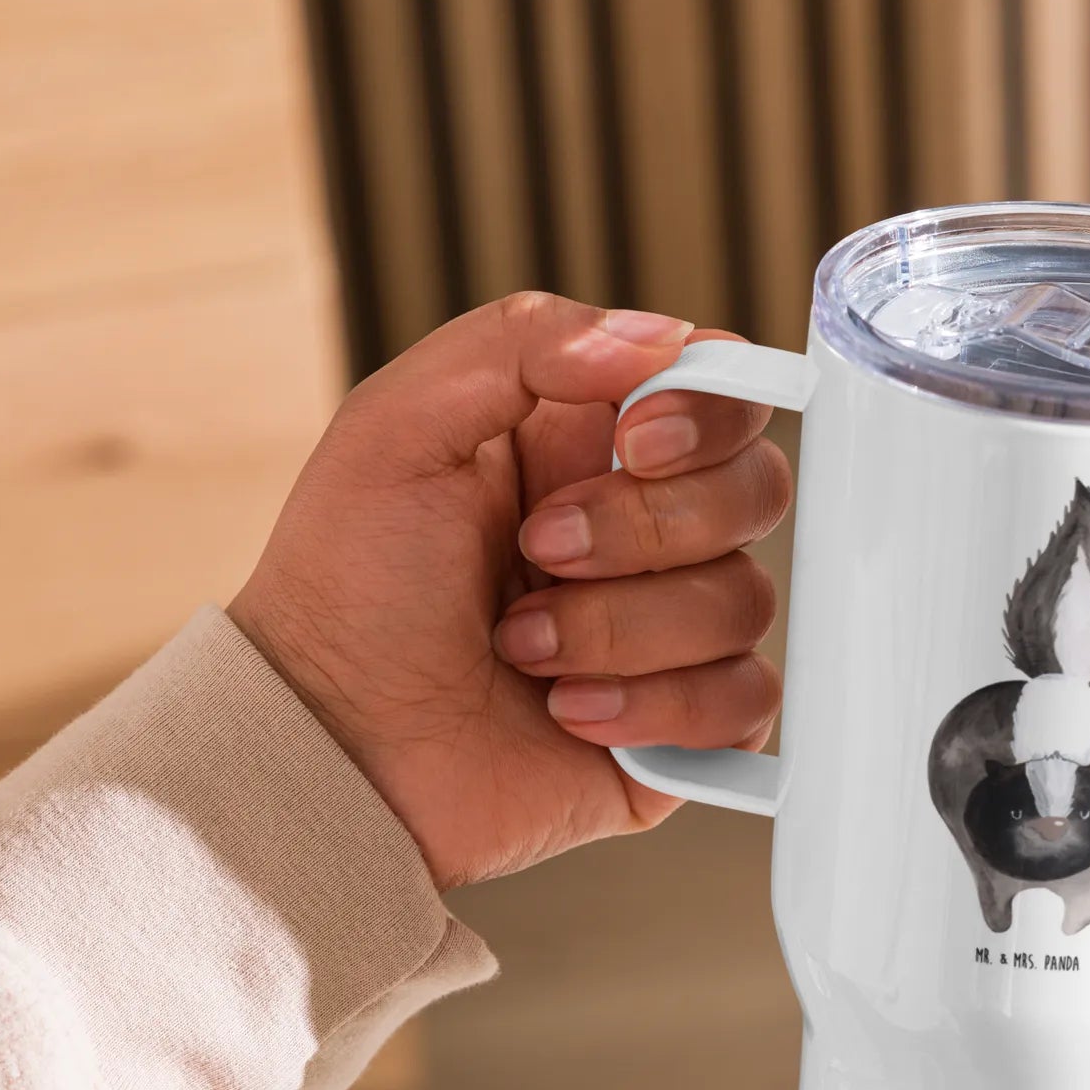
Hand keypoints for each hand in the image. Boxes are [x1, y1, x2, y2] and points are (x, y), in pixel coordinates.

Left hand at [229, 293, 788, 887]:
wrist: (333, 750)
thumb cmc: (346, 595)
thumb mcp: (397, 428)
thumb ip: (523, 344)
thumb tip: (661, 340)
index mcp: (589, 444)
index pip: (724, 393)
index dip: (706, 414)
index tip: (633, 443)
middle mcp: (645, 532)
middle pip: (756, 490)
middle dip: (643, 530)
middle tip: (538, 553)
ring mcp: (672, 633)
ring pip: (745, 599)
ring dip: (620, 628)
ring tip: (523, 650)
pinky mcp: (685, 727)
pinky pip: (747, 700)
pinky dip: (655, 706)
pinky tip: (570, 714)